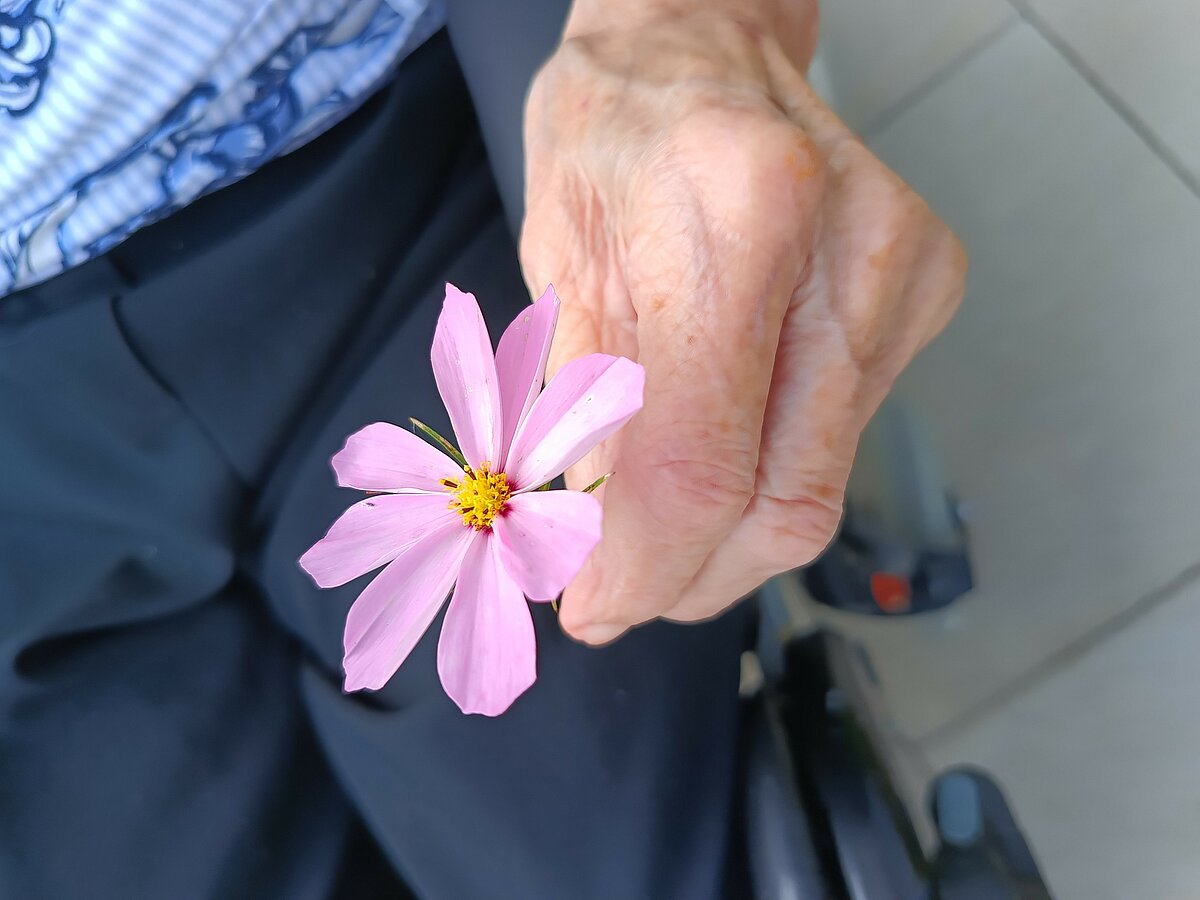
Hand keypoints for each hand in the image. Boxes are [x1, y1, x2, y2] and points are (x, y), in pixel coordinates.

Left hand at [519, 2, 965, 642]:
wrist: (707, 46)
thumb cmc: (612, 135)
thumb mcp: (555, 266)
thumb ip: (577, 419)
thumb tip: (588, 562)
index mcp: (739, 215)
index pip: (702, 466)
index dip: (642, 568)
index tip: (592, 607)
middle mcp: (850, 247)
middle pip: (783, 505)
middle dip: (690, 579)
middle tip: (619, 591)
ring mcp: (906, 272)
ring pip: (818, 492)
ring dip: (726, 544)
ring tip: (656, 527)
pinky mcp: (929, 293)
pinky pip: (838, 443)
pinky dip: (767, 479)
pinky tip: (720, 448)